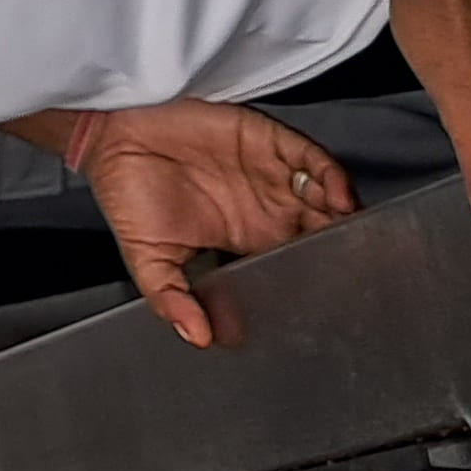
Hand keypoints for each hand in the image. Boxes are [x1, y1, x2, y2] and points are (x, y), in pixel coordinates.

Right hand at [66, 100, 357, 347]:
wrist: (109, 134)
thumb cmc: (126, 192)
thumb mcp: (147, 258)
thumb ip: (172, 297)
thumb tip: (197, 337)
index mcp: (244, 238)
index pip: (296, 259)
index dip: (320, 273)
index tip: (337, 296)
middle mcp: (264, 206)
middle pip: (320, 228)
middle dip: (343, 244)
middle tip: (360, 266)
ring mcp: (267, 173)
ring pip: (323, 196)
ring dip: (344, 214)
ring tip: (355, 234)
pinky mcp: (264, 140)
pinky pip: (308, 158)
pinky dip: (328, 176)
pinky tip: (337, 195)